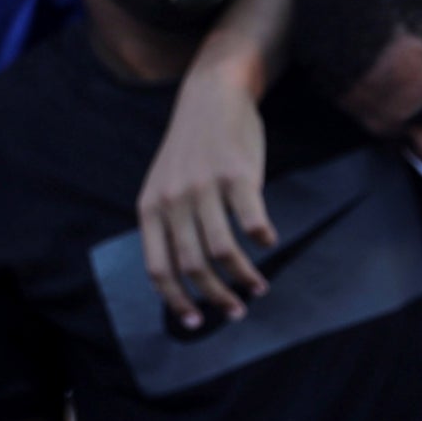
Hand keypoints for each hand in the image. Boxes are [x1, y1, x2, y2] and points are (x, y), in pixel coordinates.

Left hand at [139, 60, 272, 326]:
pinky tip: (269, 241)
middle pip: (193, 265)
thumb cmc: (192, 149)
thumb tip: (185, 275)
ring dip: (244, 277)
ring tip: (260, 288)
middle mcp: (173, 200)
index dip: (176, 302)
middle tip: (238, 312)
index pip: (158, 268)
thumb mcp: (165, 185)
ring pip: (223, 249)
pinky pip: (252, 220)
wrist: (211, 97)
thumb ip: (169, 224)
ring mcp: (205, 187)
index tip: (198, 323)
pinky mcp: (237, 175)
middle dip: (217, 297)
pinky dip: (263, 238)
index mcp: (151, 208)